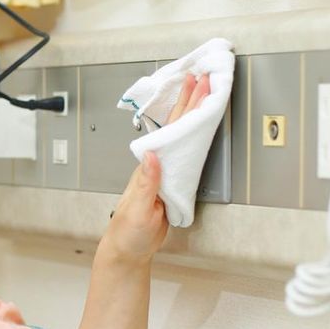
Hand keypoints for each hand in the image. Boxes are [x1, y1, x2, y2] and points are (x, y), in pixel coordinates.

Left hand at [101, 74, 210, 261]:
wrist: (128, 251)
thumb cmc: (127, 232)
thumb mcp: (137, 208)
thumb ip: (145, 183)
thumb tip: (151, 154)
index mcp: (147, 168)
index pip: (169, 131)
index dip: (183, 107)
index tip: (195, 84)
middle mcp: (154, 166)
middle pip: (175, 128)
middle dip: (189, 101)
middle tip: (202, 77)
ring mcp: (163, 174)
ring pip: (180, 139)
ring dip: (191, 116)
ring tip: (201, 94)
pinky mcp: (171, 186)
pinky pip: (185, 157)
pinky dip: (193, 139)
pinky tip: (196, 130)